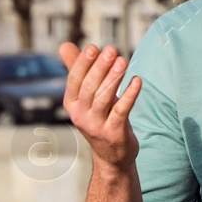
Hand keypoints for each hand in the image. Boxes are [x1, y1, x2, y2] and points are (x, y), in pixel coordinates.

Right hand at [58, 42, 141, 171]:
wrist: (112, 155)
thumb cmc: (100, 117)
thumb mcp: (86, 96)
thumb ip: (77, 70)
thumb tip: (64, 45)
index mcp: (71, 103)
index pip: (75, 80)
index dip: (83, 63)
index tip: (94, 47)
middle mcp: (80, 115)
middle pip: (89, 87)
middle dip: (100, 67)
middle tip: (112, 50)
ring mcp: (96, 126)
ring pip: (104, 98)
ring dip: (114, 78)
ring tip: (124, 60)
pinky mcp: (114, 133)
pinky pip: (122, 111)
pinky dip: (130, 95)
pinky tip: (137, 80)